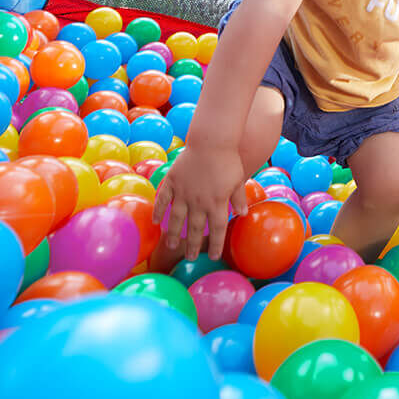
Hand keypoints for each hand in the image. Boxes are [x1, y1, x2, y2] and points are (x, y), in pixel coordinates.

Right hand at [152, 145, 248, 260]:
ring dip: (173, 234)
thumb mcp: (238, 180)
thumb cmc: (228, 160)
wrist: (211, 141)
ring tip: (171, 246)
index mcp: (217, 203)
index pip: (217, 229)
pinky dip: (159, 211)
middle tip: (190, 258)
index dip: (216, 244)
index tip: (214, 256)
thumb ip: (238, 198)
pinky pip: (163, 200)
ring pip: (176, 219)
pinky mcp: (172, 182)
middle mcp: (199, 202)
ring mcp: (184, 193)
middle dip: (193, 245)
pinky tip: (156, 222)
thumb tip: (243, 214)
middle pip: (195, 229)